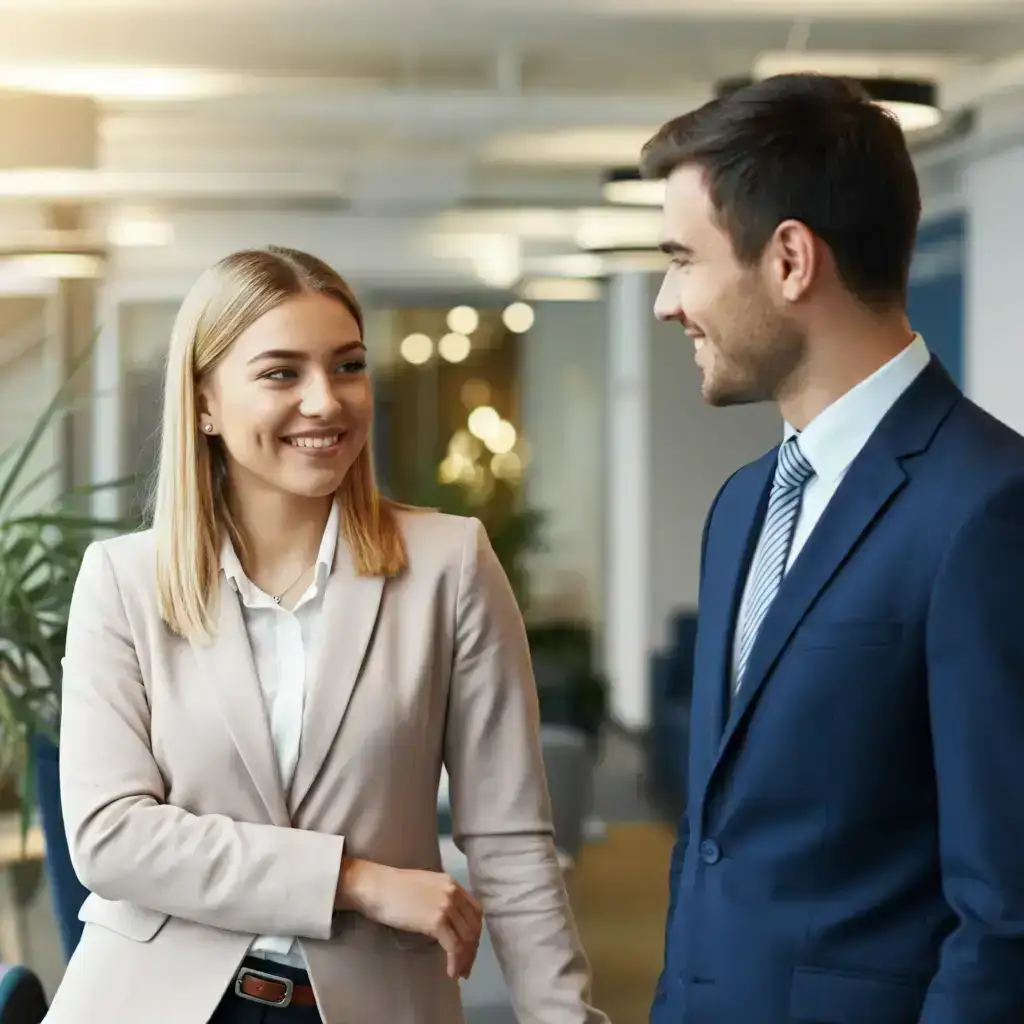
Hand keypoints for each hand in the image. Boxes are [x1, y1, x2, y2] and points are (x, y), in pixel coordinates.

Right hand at [338, 859, 483, 978]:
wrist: (376, 887)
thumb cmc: (393, 889)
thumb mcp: (425, 888)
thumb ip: (440, 900)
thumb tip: (447, 923)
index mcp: (452, 883)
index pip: (475, 911)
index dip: (474, 932)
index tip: (469, 948)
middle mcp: (453, 892)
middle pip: (473, 926)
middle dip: (472, 950)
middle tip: (465, 967)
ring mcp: (446, 906)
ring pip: (466, 937)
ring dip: (465, 959)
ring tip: (459, 973)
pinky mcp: (436, 921)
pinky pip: (454, 946)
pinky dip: (455, 961)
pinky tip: (450, 972)